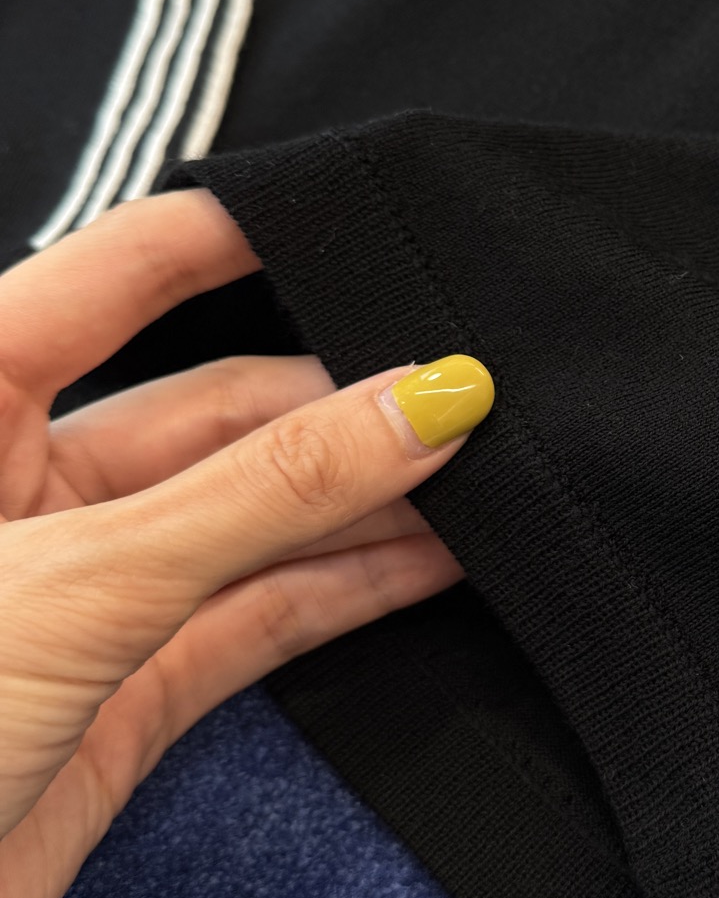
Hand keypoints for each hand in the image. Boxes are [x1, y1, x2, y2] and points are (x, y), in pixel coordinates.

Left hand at [0, 188, 488, 897]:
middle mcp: (24, 483)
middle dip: (344, 399)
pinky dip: (354, 586)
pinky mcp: (130, 691)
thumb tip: (426, 398)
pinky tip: (442, 559)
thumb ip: (265, 491)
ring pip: (254, 517)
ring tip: (493, 476)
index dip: (238, 233)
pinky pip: (263, 614)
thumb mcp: (83, 583)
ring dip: (369, 500)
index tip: (365, 207)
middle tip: (474, 390)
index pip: (118, 275)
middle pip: (216, 409)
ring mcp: (87, 589)